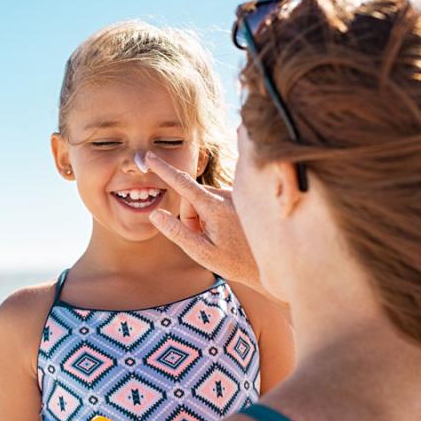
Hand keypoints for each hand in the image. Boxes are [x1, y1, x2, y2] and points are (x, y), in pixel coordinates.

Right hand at [145, 151, 262, 292]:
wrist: (271, 263)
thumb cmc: (235, 262)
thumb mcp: (201, 252)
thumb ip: (176, 232)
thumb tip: (155, 214)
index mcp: (215, 206)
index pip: (182, 183)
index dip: (163, 169)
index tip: (149, 157)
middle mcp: (226, 195)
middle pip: (190, 199)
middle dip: (190, 218)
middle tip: (203, 240)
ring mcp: (234, 196)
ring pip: (202, 201)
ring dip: (202, 218)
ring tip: (218, 238)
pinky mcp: (238, 199)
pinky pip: (214, 203)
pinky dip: (212, 216)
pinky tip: (227, 233)